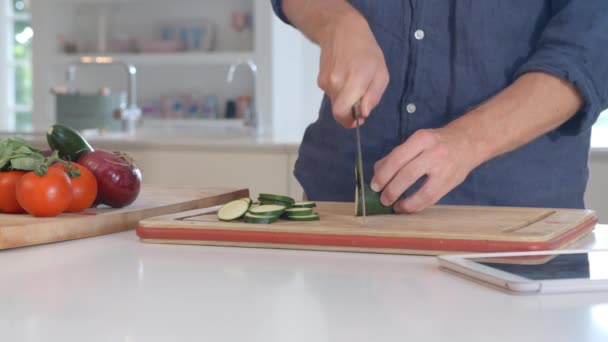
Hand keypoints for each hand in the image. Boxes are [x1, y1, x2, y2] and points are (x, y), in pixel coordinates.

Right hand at [317, 10, 388, 127]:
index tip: (358, 119)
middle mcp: (337, 83)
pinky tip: (345, 75)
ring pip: (336, 102)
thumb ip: (373, 96)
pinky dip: (339, 91)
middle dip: (350, 110)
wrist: (341, 30)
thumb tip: (363, 113)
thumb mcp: (381, 73)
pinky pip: (331, 93)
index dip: (349, 121)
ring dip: (345, 98)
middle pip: (339, 110)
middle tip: (361, 99)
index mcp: (354, 81)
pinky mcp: (320, 80)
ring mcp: (326, 81)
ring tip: (354, 80)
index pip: (342, 112)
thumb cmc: (366, 50)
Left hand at [370, 128, 478, 212]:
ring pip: (422, 191)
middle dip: (391, 189)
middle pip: (408, 173)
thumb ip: (397, 155)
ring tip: (392, 205)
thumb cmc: (436, 142)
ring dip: (404, 202)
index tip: (374, 185)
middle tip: (381, 198)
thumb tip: (377, 173)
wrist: (468, 142)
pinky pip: (431, 199)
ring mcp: (445, 169)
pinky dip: (415, 206)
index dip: (383, 174)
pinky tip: (405, 207)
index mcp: (422, 138)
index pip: (397, 157)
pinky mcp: (451, 183)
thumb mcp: (417, 141)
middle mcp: (435, 152)